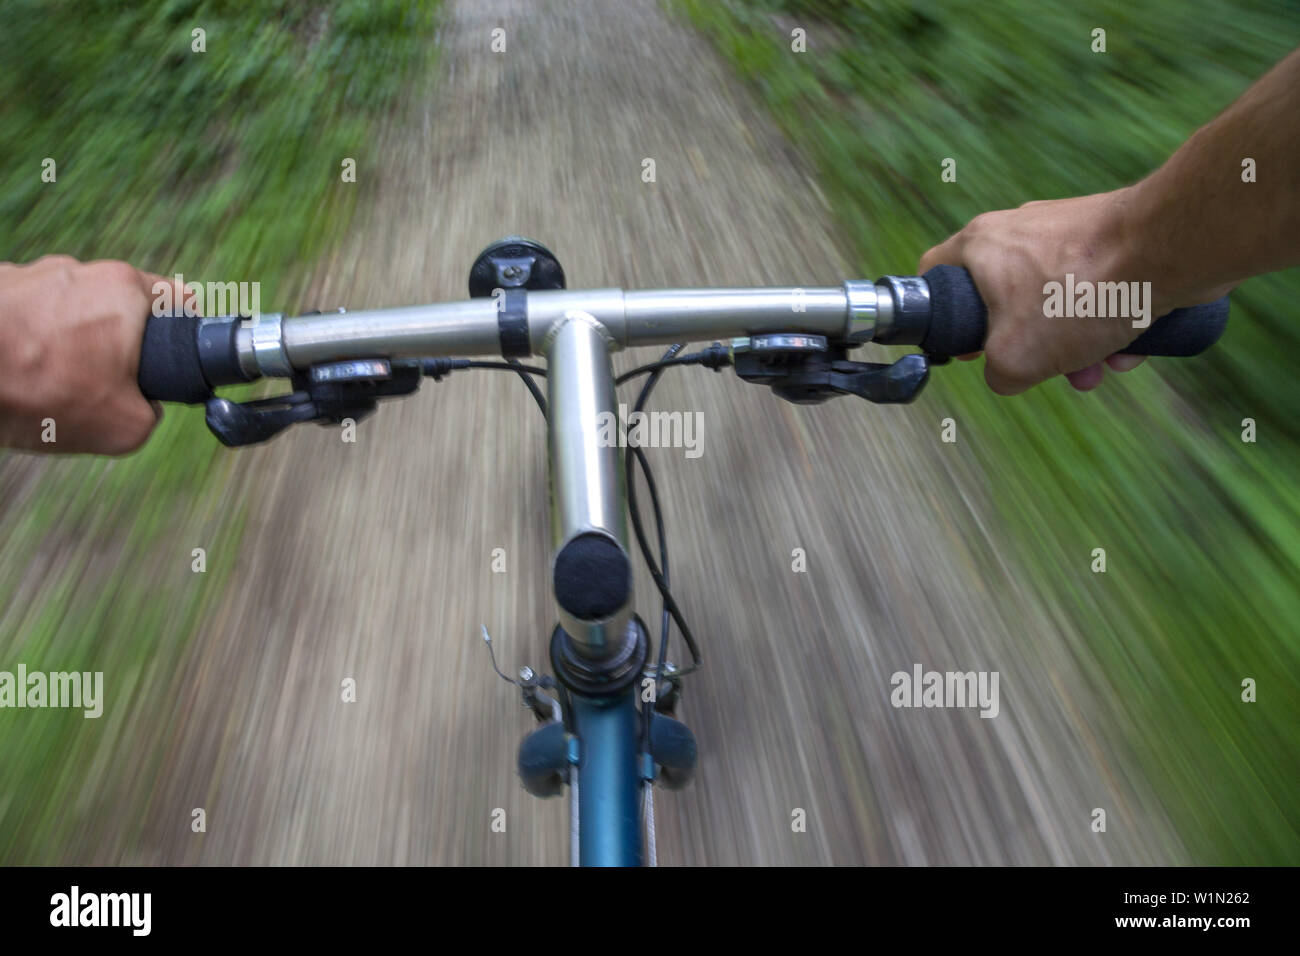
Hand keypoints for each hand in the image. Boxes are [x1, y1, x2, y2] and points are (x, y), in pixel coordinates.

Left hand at [0, 255, 186, 453]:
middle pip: (120, 307)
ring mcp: (33, 274)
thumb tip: (143, 406)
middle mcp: (81, 270)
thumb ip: (153, 411)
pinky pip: (28, 316)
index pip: (181, 299)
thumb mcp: (127, 426)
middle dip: (116, 344)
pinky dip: (28, 340)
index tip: (172, 360)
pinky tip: (16, 371)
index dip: (185, 334)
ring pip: (70, 311)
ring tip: (47, 381)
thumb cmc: (43, 393)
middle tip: (101, 382)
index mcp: (125, 290)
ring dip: (67, 342)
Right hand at [918, 190, 1155, 394]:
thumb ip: (997, 374)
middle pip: (1005, 298)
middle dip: (1031, 345)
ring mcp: (1068, 230)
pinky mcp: (1113, 236)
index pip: (932, 274)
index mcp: (980, 246)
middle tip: (1047, 371)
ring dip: (1075, 343)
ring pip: (1057, 300)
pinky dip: (1109, 321)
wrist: (1167, 248)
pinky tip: (1130, 347)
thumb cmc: (1077, 296)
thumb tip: (1006, 375)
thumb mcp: (1015, 359)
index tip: (964, 346)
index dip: (939, 316)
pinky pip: (1097, 289)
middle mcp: (1019, 229)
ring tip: (1099, 368)